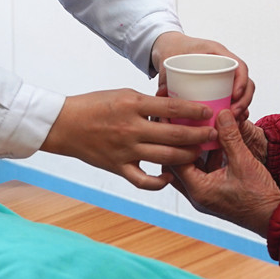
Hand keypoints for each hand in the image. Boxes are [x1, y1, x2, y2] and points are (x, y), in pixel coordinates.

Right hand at [41, 88, 215, 190]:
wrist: (65, 124)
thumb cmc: (95, 104)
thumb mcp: (124, 95)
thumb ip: (148, 103)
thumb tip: (174, 107)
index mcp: (133, 105)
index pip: (172, 107)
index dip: (194, 110)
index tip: (210, 112)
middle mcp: (132, 129)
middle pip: (175, 135)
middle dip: (199, 136)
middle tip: (214, 136)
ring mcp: (125, 150)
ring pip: (165, 157)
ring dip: (187, 156)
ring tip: (199, 154)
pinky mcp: (118, 167)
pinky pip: (143, 181)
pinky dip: (158, 183)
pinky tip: (169, 178)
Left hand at [151, 31, 255, 122]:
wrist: (169, 45)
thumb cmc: (172, 48)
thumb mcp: (169, 61)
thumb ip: (165, 79)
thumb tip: (161, 96)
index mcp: (216, 52)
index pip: (239, 65)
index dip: (242, 82)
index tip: (235, 96)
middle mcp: (224, 63)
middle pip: (246, 81)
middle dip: (244, 100)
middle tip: (234, 115)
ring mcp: (224, 74)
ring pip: (243, 91)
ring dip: (242, 106)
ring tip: (234, 121)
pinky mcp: (221, 84)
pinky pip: (234, 96)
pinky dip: (236, 108)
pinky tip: (234, 121)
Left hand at [169, 110, 279, 235]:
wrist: (273, 216)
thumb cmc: (259, 196)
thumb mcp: (244, 161)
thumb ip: (230, 137)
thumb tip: (222, 114)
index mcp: (199, 190)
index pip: (174, 160)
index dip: (175, 139)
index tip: (174, 121)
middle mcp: (197, 195)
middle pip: (177, 165)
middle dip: (180, 144)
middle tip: (182, 125)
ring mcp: (205, 195)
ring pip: (190, 168)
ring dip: (194, 150)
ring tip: (197, 129)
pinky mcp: (213, 193)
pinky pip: (202, 172)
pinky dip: (205, 157)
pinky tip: (214, 142)